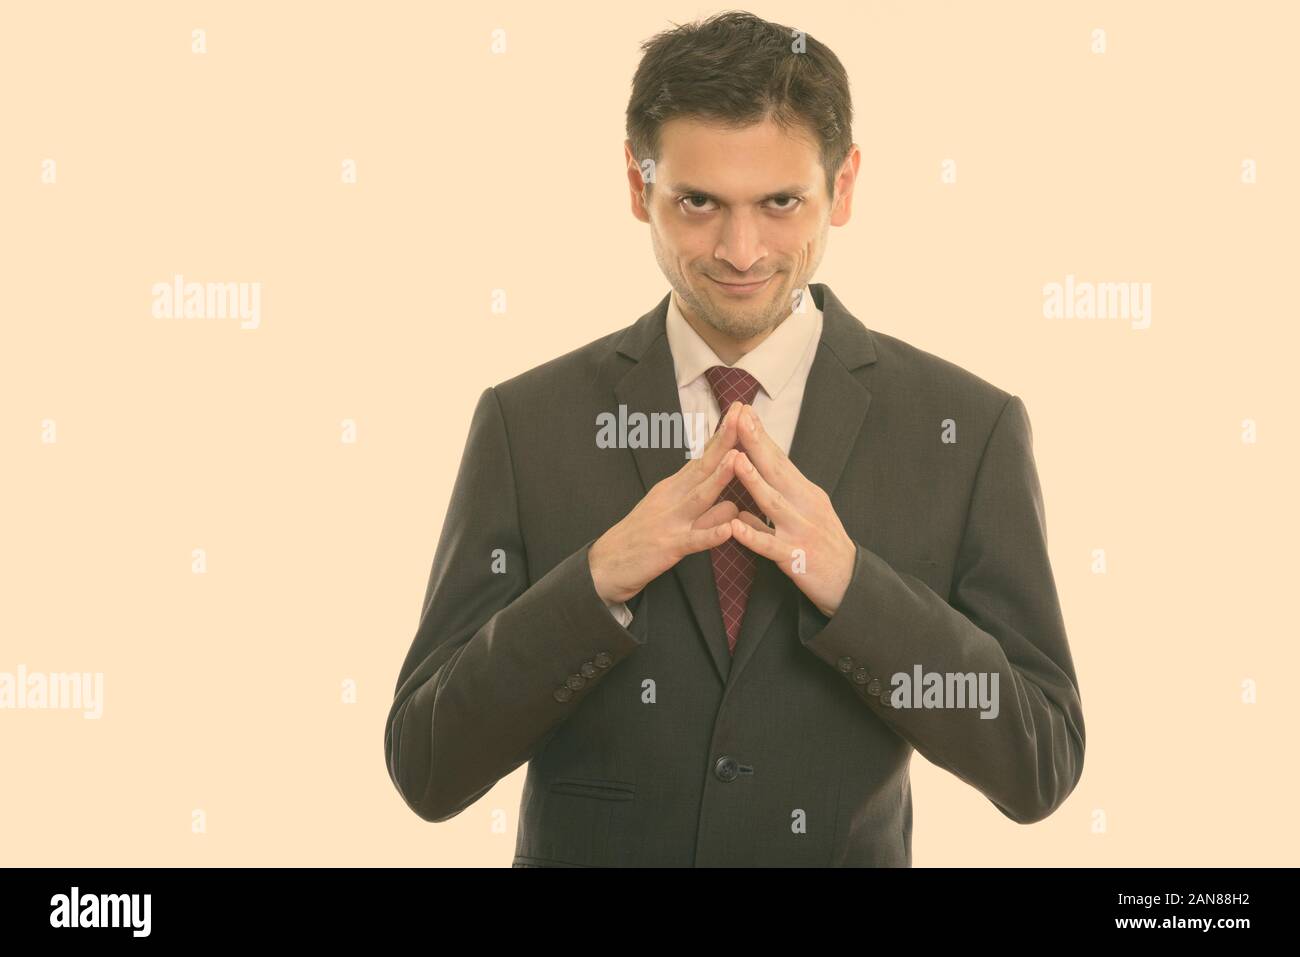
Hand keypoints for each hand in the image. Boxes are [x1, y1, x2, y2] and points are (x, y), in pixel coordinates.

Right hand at [588, 401, 746, 603]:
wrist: (606, 564)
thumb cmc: (641, 536)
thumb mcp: (668, 513)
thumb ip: (701, 508)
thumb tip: (732, 504)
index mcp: (673, 487)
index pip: (702, 457)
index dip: (721, 435)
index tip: (739, 411)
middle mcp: (672, 497)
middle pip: (703, 466)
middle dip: (725, 441)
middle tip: (743, 416)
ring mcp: (671, 521)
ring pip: (700, 497)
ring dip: (720, 478)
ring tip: (738, 459)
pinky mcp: (669, 547)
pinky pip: (695, 540)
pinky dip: (712, 534)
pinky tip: (728, 530)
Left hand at [728, 405, 856, 616]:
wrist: (850, 582)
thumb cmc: (822, 547)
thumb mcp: (804, 519)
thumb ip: (772, 509)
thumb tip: (742, 505)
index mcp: (805, 493)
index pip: (780, 459)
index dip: (762, 436)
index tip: (745, 412)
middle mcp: (805, 506)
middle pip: (777, 471)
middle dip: (757, 444)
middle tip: (740, 419)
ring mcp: (801, 531)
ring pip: (773, 503)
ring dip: (754, 481)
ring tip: (735, 460)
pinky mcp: (796, 558)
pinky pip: (771, 546)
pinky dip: (753, 536)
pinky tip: (736, 526)